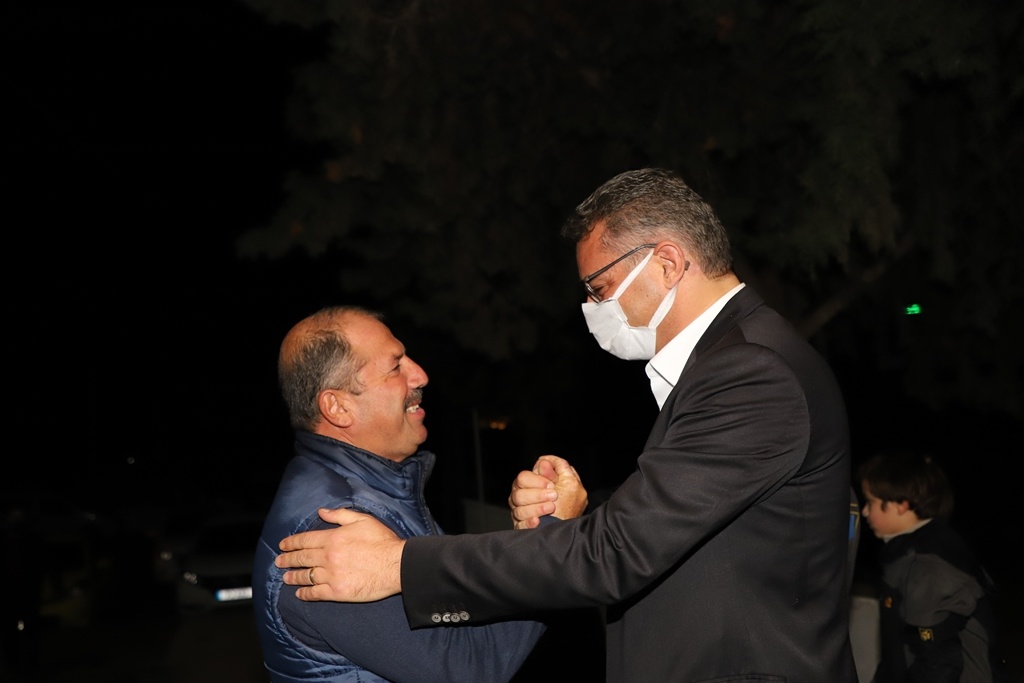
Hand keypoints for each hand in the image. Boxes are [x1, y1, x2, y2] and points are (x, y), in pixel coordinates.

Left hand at [275, 507, 405, 601]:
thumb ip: (339, 515)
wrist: (396, 564)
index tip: (283, 545)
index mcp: (332, 538)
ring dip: (293, 577)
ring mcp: (331, 576)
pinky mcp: (337, 592)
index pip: (305, 540)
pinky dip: (305, 594)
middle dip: (287, 559)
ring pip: (305, 577)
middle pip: (301, 558)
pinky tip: (300, 594)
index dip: (292, 543)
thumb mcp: (362, 520)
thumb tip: (321, 512)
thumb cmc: (382, 541)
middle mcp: (328, 557)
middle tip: (279, 561)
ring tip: (286, 577)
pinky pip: (315, 593)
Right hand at [509, 455, 587, 528]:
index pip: (523, 477)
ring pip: (518, 507)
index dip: (537, 479)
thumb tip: (544, 460)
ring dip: (537, 508)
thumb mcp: (570, 485)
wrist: (568, 535)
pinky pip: (519, 524)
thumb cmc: (570, 509)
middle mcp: (524, 498)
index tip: (552, 484)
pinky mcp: (521, 527)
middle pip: (518, 492)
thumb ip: (559, 470)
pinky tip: (538, 521)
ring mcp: (521, 513)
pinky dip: (529, 522)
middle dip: (537, 494)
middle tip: (553, 496)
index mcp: (533, 485)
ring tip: (551, 508)